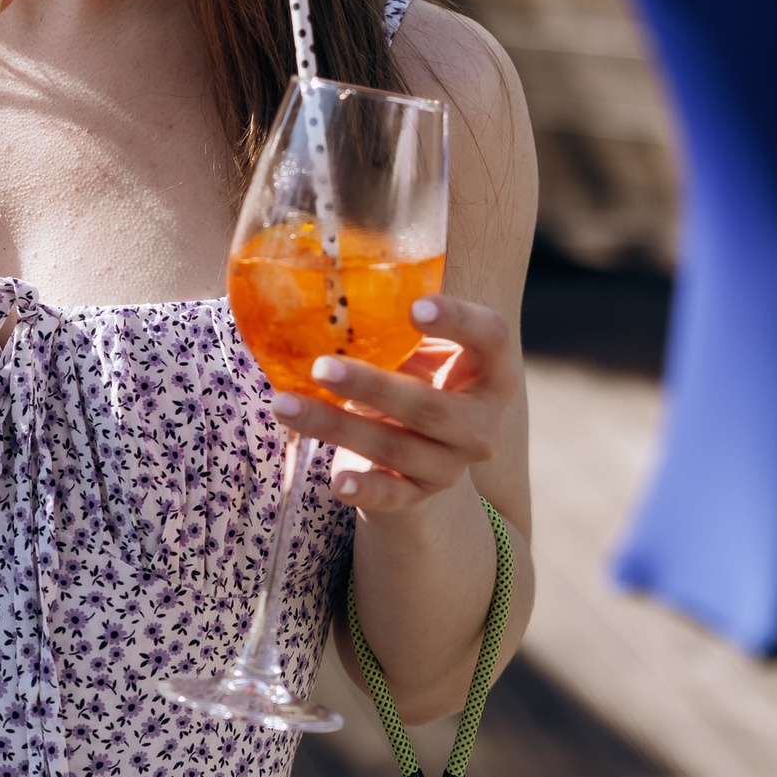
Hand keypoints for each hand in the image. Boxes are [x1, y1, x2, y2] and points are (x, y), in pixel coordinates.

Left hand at [271, 296, 516, 514]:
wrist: (421, 454)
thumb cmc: (414, 379)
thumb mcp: (415, 350)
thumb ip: (392, 324)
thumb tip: (322, 279)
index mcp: (490, 371)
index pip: (492, 338)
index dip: (459, 321)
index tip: (414, 306)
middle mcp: (480, 423)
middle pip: (432, 408)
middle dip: (373, 386)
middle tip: (321, 366)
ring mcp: (451, 465)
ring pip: (396, 449)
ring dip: (336, 426)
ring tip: (285, 405)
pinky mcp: (418, 496)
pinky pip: (392, 497)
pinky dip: (364, 490)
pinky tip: (337, 481)